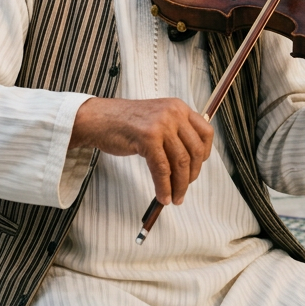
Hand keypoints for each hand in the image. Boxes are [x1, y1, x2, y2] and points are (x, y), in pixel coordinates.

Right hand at [69, 97, 213, 205]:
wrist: (98, 118)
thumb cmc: (124, 122)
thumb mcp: (156, 118)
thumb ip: (174, 132)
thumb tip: (190, 162)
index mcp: (178, 107)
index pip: (206, 132)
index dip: (205, 154)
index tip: (197, 168)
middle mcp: (173, 113)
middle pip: (195, 151)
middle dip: (192, 175)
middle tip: (184, 189)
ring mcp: (161, 125)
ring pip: (180, 162)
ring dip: (179, 186)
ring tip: (174, 198)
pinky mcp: (148, 138)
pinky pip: (162, 170)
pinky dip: (164, 187)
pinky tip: (162, 196)